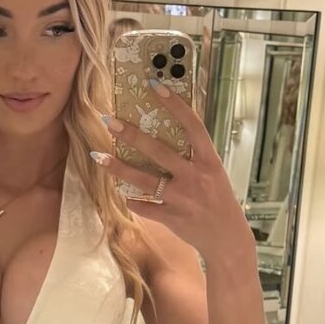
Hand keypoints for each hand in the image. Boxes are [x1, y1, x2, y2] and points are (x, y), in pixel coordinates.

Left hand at [93, 81, 252, 262]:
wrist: (226, 237)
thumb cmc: (218, 200)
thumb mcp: (213, 173)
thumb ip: (194, 156)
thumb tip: (168, 134)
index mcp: (209, 161)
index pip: (193, 126)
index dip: (175, 104)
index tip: (155, 85)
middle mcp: (195, 177)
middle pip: (159, 151)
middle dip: (132, 135)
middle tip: (109, 121)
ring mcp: (182, 198)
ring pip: (144, 180)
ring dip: (118, 167)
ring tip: (98, 156)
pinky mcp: (172, 218)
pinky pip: (145, 206)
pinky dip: (132, 200)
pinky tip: (121, 193)